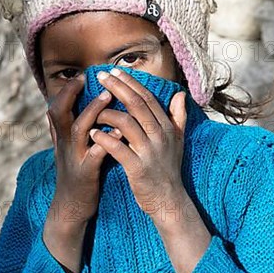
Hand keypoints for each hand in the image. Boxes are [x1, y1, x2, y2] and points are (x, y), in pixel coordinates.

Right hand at [46, 75, 122, 224]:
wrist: (72, 207)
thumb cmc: (78, 173)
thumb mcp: (70, 150)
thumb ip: (71, 130)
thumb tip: (75, 109)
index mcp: (62, 137)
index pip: (56, 107)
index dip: (66, 91)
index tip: (80, 76)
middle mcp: (64, 144)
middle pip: (59, 113)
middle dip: (71, 94)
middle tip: (87, 78)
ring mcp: (74, 158)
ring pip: (78, 130)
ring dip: (91, 112)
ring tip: (107, 97)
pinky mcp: (86, 173)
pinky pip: (95, 154)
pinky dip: (106, 141)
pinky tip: (120, 132)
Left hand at [89, 68, 186, 216]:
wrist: (169, 200)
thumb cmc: (168, 169)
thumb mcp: (177, 141)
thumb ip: (178, 117)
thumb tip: (180, 94)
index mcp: (167, 128)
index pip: (147, 98)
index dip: (130, 83)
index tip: (115, 72)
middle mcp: (160, 136)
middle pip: (137, 105)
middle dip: (118, 88)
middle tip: (101, 77)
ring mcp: (149, 152)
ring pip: (127, 123)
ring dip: (107, 113)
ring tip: (93, 110)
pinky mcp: (138, 168)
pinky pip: (119, 149)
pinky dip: (105, 139)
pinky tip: (93, 134)